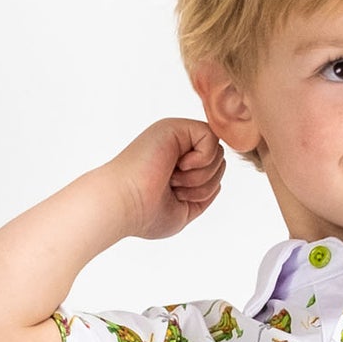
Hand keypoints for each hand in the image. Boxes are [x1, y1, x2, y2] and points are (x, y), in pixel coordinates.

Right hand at [104, 117, 225, 240]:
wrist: (123, 204)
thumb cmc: (145, 214)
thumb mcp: (183, 211)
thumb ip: (202, 198)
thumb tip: (219, 182)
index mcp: (176, 165)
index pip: (214, 172)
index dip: (206, 190)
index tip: (180, 198)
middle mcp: (176, 148)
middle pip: (220, 162)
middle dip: (206, 184)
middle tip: (177, 189)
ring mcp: (175, 136)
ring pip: (218, 152)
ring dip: (202, 177)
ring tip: (175, 181)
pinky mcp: (174, 127)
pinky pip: (211, 138)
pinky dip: (202, 160)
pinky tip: (180, 166)